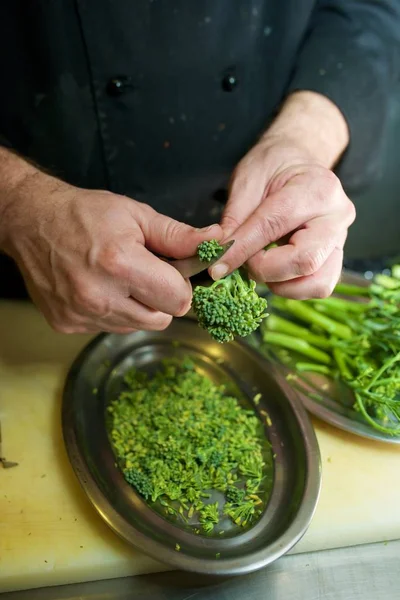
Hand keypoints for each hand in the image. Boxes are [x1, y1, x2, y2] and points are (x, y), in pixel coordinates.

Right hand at [3, 174, 220, 332]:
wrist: (31, 221)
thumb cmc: (85, 213)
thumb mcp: (136, 215)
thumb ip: (179, 236)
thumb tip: (217, 242)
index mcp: (121, 264)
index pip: (178, 300)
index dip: (181, 286)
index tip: (171, 272)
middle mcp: (100, 296)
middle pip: (161, 319)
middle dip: (162, 299)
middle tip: (146, 274)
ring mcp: (81, 314)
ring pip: (136, 326)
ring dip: (138, 307)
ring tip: (120, 278)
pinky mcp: (68, 324)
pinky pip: (109, 328)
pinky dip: (113, 312)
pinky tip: (100, 288)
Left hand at [213, 92, 355, 298]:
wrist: (299, 160)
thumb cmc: (273, 167)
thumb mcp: (247, 181)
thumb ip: (234, 220)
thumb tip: (219, 257)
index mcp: (317, 188)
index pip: (274, 226)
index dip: (241, 249)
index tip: (216, 265)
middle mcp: (337, 216)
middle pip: (305, 261)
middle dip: (265, 270)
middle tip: (244, 260)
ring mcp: (341, 240)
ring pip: (316, 283)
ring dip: (280, 283)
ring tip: (261, 264)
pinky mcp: (336, 258)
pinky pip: (318, 286)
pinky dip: (291, 286)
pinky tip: (274, 270)